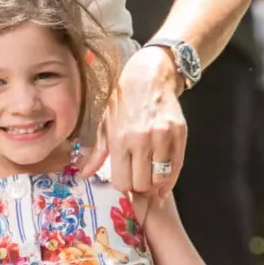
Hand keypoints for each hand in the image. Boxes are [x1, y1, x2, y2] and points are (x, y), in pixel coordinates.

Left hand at [106, 43, 187, 195]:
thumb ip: (97, 154)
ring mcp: (162, 137)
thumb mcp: (105, 126)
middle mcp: (141, 140)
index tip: (125, 180)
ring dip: (155, 183)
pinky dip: (170, 179)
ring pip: (160, 178)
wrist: (148, 78)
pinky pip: (176, 167)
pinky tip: (164, 181)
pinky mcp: (179, 134)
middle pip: (142, 184)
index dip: (124, 185)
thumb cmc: (123, 103)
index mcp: (119, 140)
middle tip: (138, 179)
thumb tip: (84, 175)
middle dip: (139, 186)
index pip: (122, 182)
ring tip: (150, 176)